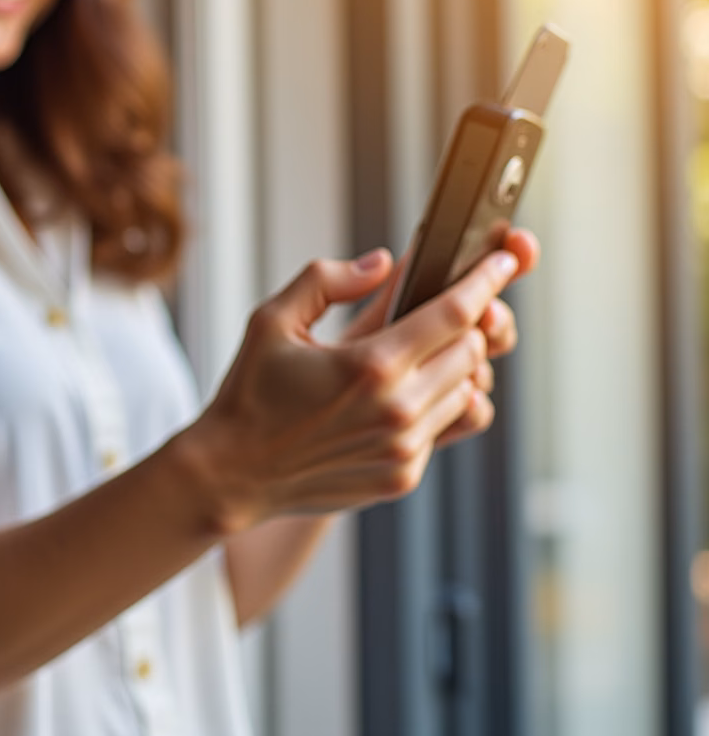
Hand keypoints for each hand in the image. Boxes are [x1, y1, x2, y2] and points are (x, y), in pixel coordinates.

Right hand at [180, 241, 528, 531]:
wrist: (233, 473)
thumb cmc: (249, 394)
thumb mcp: (272, 321)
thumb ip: (327, 281)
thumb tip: (383, 264)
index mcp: (369, 365)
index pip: (455, 312)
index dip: (486, 280)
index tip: (503, 259)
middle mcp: (397, 409)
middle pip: (473, 349)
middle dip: (466, 323)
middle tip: (444, 310)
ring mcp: (404, 448)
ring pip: (469, 390)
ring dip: (453, 366)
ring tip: (416, 355)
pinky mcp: (403, 476)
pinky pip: (447, 429)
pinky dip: (436, 404)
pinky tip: (399, 396)